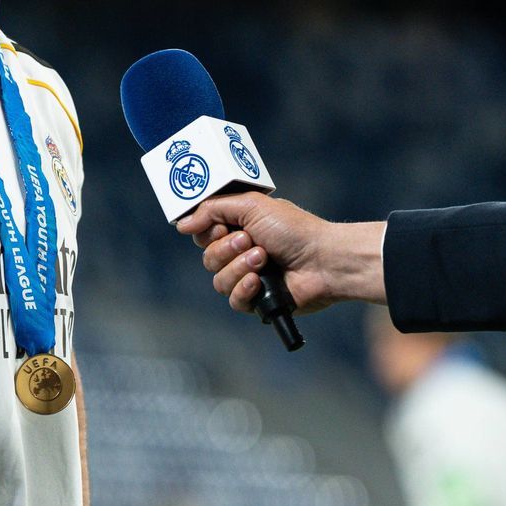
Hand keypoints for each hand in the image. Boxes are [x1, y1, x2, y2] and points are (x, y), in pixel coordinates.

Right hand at [175, 193, 385, 313]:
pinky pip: (234, 300)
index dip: (208, 231)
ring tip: (264, 259)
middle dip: (226, 248)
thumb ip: (212, 210)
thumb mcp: (251, 206)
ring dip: (239, 267)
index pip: (203, 233)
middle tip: (251, 240)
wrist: (323, 260)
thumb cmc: (294, 229)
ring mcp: (249, 276)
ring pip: (218, 280)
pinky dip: (244, 289)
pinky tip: (260, 281)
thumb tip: (182, 224)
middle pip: (207, 257)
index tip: (221, 226)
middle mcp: (241, 252)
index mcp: (239, 227)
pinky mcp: (257, 299)